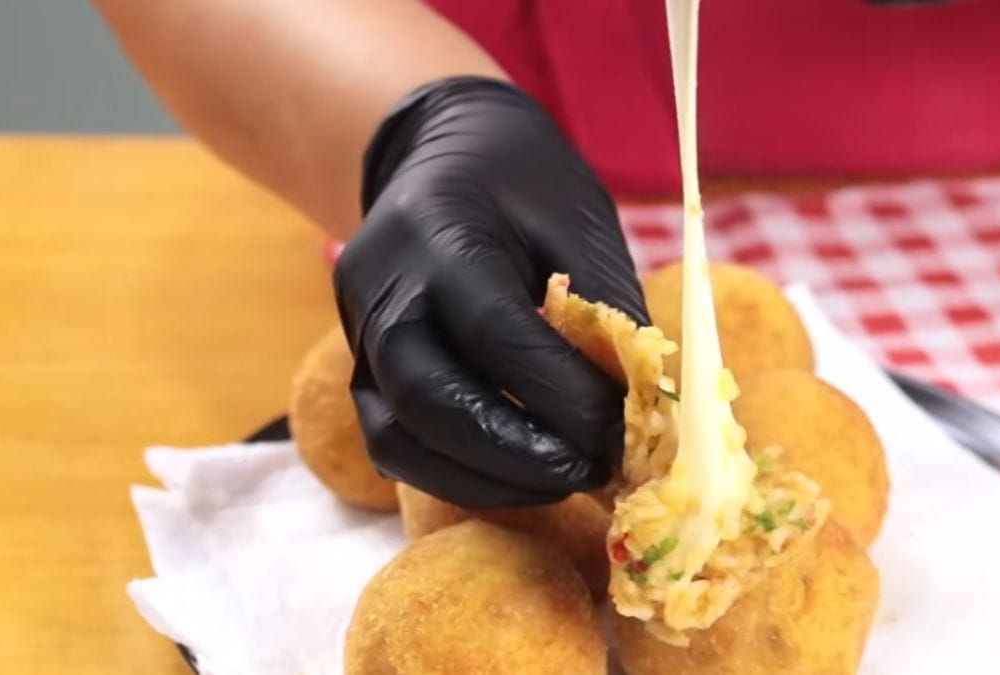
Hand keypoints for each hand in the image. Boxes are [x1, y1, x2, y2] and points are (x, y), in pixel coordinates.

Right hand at [335, 77, 647, 507]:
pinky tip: (519, 476)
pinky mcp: (360, 371)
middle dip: (518, 455)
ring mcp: (358, 337)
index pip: (496, 336)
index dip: (562, 397)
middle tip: (594, 473)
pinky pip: (394, 442)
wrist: (439, 156)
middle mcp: (381, 292)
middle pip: (430, 402)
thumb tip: (641, 415)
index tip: (626, 437)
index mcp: (437, 236)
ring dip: (486, 479)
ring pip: (400, 439)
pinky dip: (456, 474)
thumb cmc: (523, 184)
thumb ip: (605, 316)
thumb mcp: (578, 224)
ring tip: (562, 483)